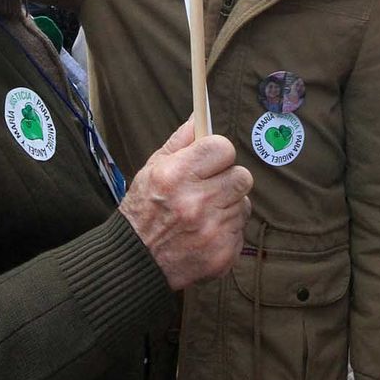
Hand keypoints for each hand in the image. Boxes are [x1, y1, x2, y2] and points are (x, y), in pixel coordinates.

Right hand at [119, 117, 251, 290]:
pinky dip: (227, 232)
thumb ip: (179, 143)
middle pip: (242, 177)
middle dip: (229, 179)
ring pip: (243, 205)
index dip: (219, 153)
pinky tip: (205, 234)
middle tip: (211, 188)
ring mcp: (211, 231)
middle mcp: (195, 203)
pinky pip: (240, 231)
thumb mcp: (151, 170)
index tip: (212, 160)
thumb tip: (199, 116)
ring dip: (228, 207)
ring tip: (203, 215)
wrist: (135, 263)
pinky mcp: (223, 254)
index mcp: (176, 176)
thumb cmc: (143, 211)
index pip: (223, 148)